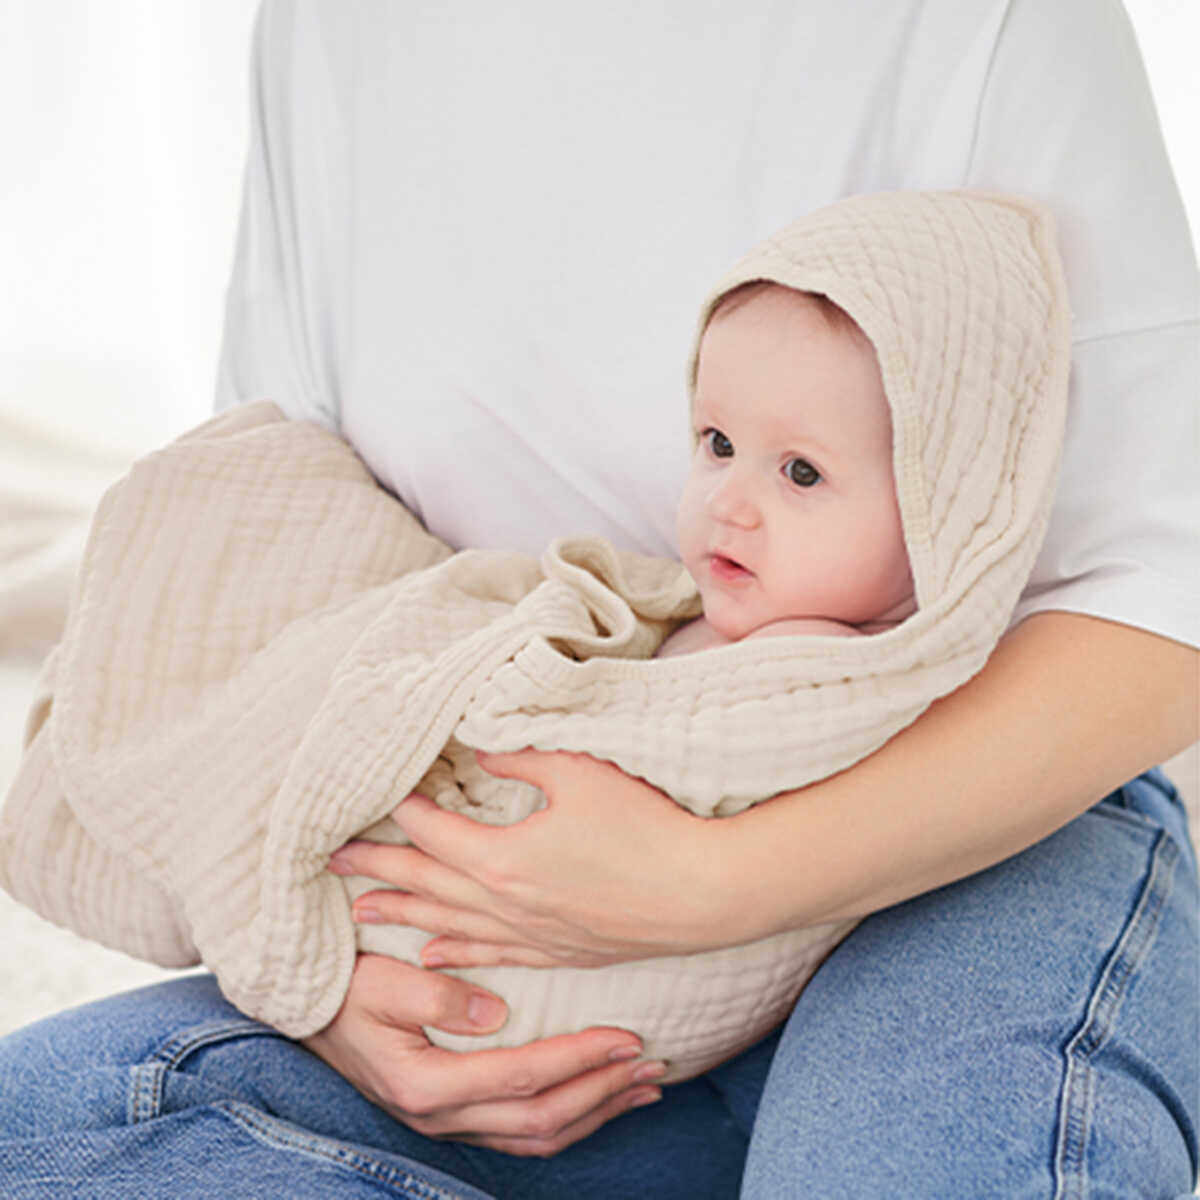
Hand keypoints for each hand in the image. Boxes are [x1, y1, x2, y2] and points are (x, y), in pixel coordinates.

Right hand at [302, 953, 664, 1156]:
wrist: (310, 1013)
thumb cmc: (345, 989)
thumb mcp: (381, 981)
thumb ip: (434, 997)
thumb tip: (494, 1012)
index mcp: (427, 1084)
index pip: (524, 1076)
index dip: (581, 1058)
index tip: (626, 1037)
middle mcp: (442, 1116)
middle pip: (542, 1118)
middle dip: (604, 1092)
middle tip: (653, 1064)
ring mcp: (448, 1124)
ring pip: (538, 1135)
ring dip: (596, 1112)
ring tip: (643, 1087)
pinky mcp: (454, 1117)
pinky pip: (522, 1132)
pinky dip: (569, 1119)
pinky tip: (598, 1099)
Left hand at [329, 749, 744, 969]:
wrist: (703, 894)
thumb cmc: (645, 826)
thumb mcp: (579, 771)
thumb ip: (521, 759)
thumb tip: (480, 751)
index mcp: (503, 859)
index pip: (433, 833)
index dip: (403, 812)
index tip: (377, 794)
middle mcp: (505, 904)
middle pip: (426, 885)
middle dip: (377, 871)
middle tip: (331, 864)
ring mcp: (532, 934)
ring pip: (449, 925)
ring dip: (402, 917)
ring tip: (361, 915)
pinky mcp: (560, 951)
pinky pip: (491, 954)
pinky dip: (454, 952)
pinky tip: (433, 954)